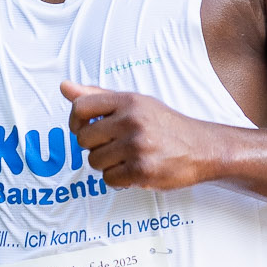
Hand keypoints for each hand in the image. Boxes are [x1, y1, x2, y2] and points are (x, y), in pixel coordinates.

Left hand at [59, 81, 228, 191]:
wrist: (202, 148)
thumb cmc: (165, 125)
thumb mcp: (135, 103)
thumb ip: (98, 97)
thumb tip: (65, 88)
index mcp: (128, 101)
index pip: (80, 107)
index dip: (75, 122)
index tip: (83, 129)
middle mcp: (131, 121)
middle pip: (84, 139)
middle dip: (94, 147)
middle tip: (112, 146)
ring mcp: (137, 146)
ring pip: (95, 161)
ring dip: (106, 164)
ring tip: (126, 158)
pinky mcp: (142, 170)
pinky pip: (109, 179)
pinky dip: (118, 178)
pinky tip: (133, 170)